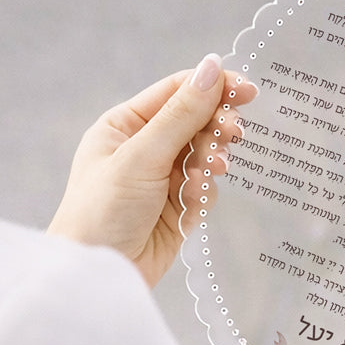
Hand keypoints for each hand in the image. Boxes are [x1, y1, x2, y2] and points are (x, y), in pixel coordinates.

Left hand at [49, 55, 257, 285]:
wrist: (97, 276)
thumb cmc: (101, 212)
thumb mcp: (141, 157)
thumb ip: (181, 115)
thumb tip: (213, 68)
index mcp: (124, 126)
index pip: (176, 93)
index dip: (213, 87)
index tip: (247, 90)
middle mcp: (143, 149)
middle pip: (196, 123)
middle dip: (215, 128)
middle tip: (232, 135)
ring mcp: (161, 180)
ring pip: (204, 156)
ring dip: (211, 161)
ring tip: (209, 172)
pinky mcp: (176, 210)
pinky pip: (204, 189)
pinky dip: (204, 192)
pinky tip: (193, 201)